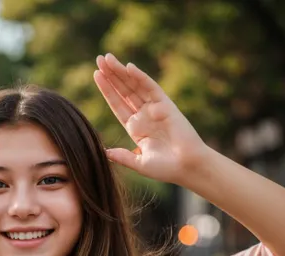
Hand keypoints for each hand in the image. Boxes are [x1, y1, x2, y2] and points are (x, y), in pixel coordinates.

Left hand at [93, 53, 208, 184]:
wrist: (187, 167)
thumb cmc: (166, 168)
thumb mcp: (139, 163)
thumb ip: (122, 157)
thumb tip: (104, 152)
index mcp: (136, 127)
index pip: (117, 104)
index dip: (107, 90)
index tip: (96, 75)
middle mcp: (144, 115)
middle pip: (124, 91)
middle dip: (111, 75)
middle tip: (99, 59)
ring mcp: (154, 108)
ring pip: (134, 86)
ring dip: (121, 72)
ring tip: (107, 59)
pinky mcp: (166, 105)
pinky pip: (151, 88)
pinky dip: (140, 77)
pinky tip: (128, 68)